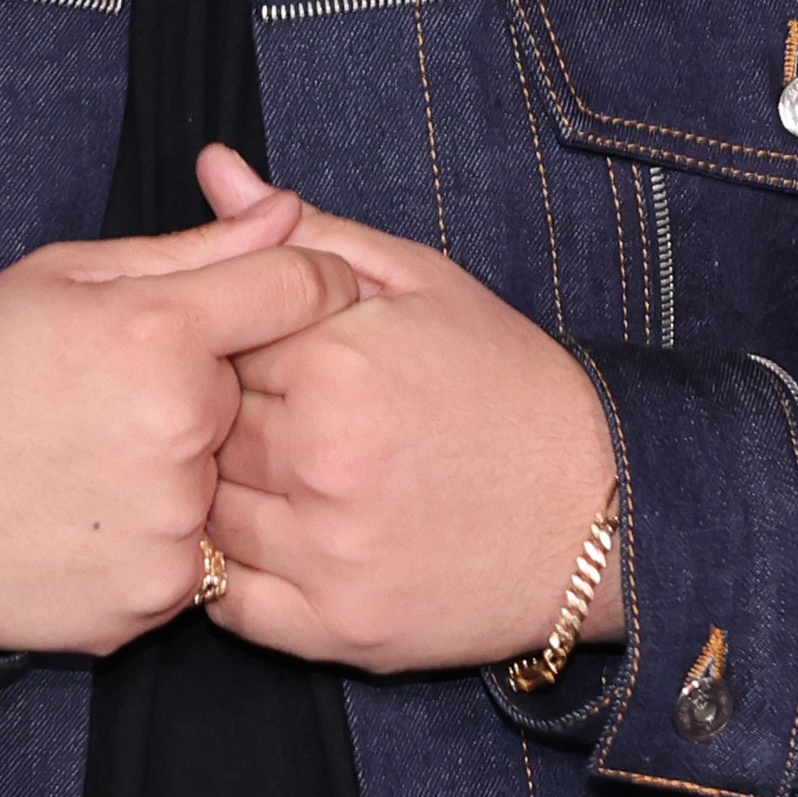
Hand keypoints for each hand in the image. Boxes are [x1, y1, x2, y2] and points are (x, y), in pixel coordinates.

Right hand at [0, 185, 361, 655]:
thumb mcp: (64, 278)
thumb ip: (196, 250)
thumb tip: (291, 211)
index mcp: (161, 332)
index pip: (299, 289)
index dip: (296, 284)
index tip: (273, 298)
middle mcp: (183, 431)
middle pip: (249, 396)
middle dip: (202, 391)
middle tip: (109, 399)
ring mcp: (171, 526)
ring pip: (221, 482)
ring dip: (178, 471)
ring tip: (87, 464)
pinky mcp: (154, 600)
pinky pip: (189, 556)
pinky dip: (151, 539)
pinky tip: (83, 519)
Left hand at [195, 142, 623, 675]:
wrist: (603, 509)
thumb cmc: (507, 385)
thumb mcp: (419, 283)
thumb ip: (307, 236)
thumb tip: (210, 166)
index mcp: (333, 366)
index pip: (208, 341)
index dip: (225, 344)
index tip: (263, 355)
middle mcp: (320, 463)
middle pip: (195, 429)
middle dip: (209, 417)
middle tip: (267, 417)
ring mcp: (327, 555)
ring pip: (200, 515)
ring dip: (211, 493)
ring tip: (270, 474)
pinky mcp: (338, 630)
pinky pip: (226, 606)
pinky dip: (223, 574)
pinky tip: (267, 538)